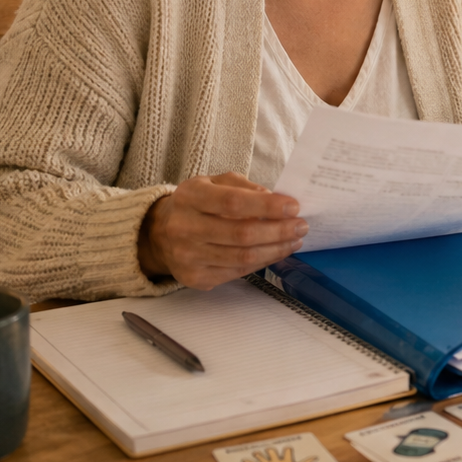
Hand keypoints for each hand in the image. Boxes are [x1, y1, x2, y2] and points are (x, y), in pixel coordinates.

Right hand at [137, 173, 305, 289]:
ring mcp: (187, 256)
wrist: (160, 233)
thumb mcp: (213, 183)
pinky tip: (275, 252)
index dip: (267, 206)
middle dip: (278, 231)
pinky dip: (262, 262)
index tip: (293, 206)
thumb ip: (242, 187)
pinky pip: (237, 273)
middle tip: (301, 226)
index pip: (233, 203)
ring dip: (275, 249)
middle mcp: (184, 228)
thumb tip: (272, 199)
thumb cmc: (196, 204)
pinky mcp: (194, 278)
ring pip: (242, 258)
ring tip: (294, 240)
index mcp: (189, 197)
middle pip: (241, 234)